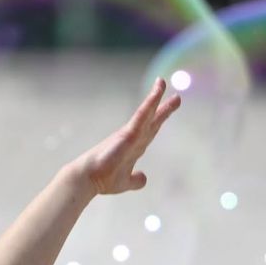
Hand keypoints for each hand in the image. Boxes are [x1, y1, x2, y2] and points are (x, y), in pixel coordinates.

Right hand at [75, 78, 180, 196]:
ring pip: (147, 113)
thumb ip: (135, 180)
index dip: (160, 119)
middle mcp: (133, 138)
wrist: (88, 180)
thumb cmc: (102, 179)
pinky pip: (141, 116)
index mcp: (134, 148)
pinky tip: (156, 95)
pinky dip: (149, 104)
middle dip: (164, 108)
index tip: (170, 108)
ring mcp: (130, 134)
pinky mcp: (127, 134)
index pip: (151, 130)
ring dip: (155, 98)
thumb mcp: (125, 182)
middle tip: (177, 97)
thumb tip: (144, 178)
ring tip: (162, 82)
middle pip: (152, 120)